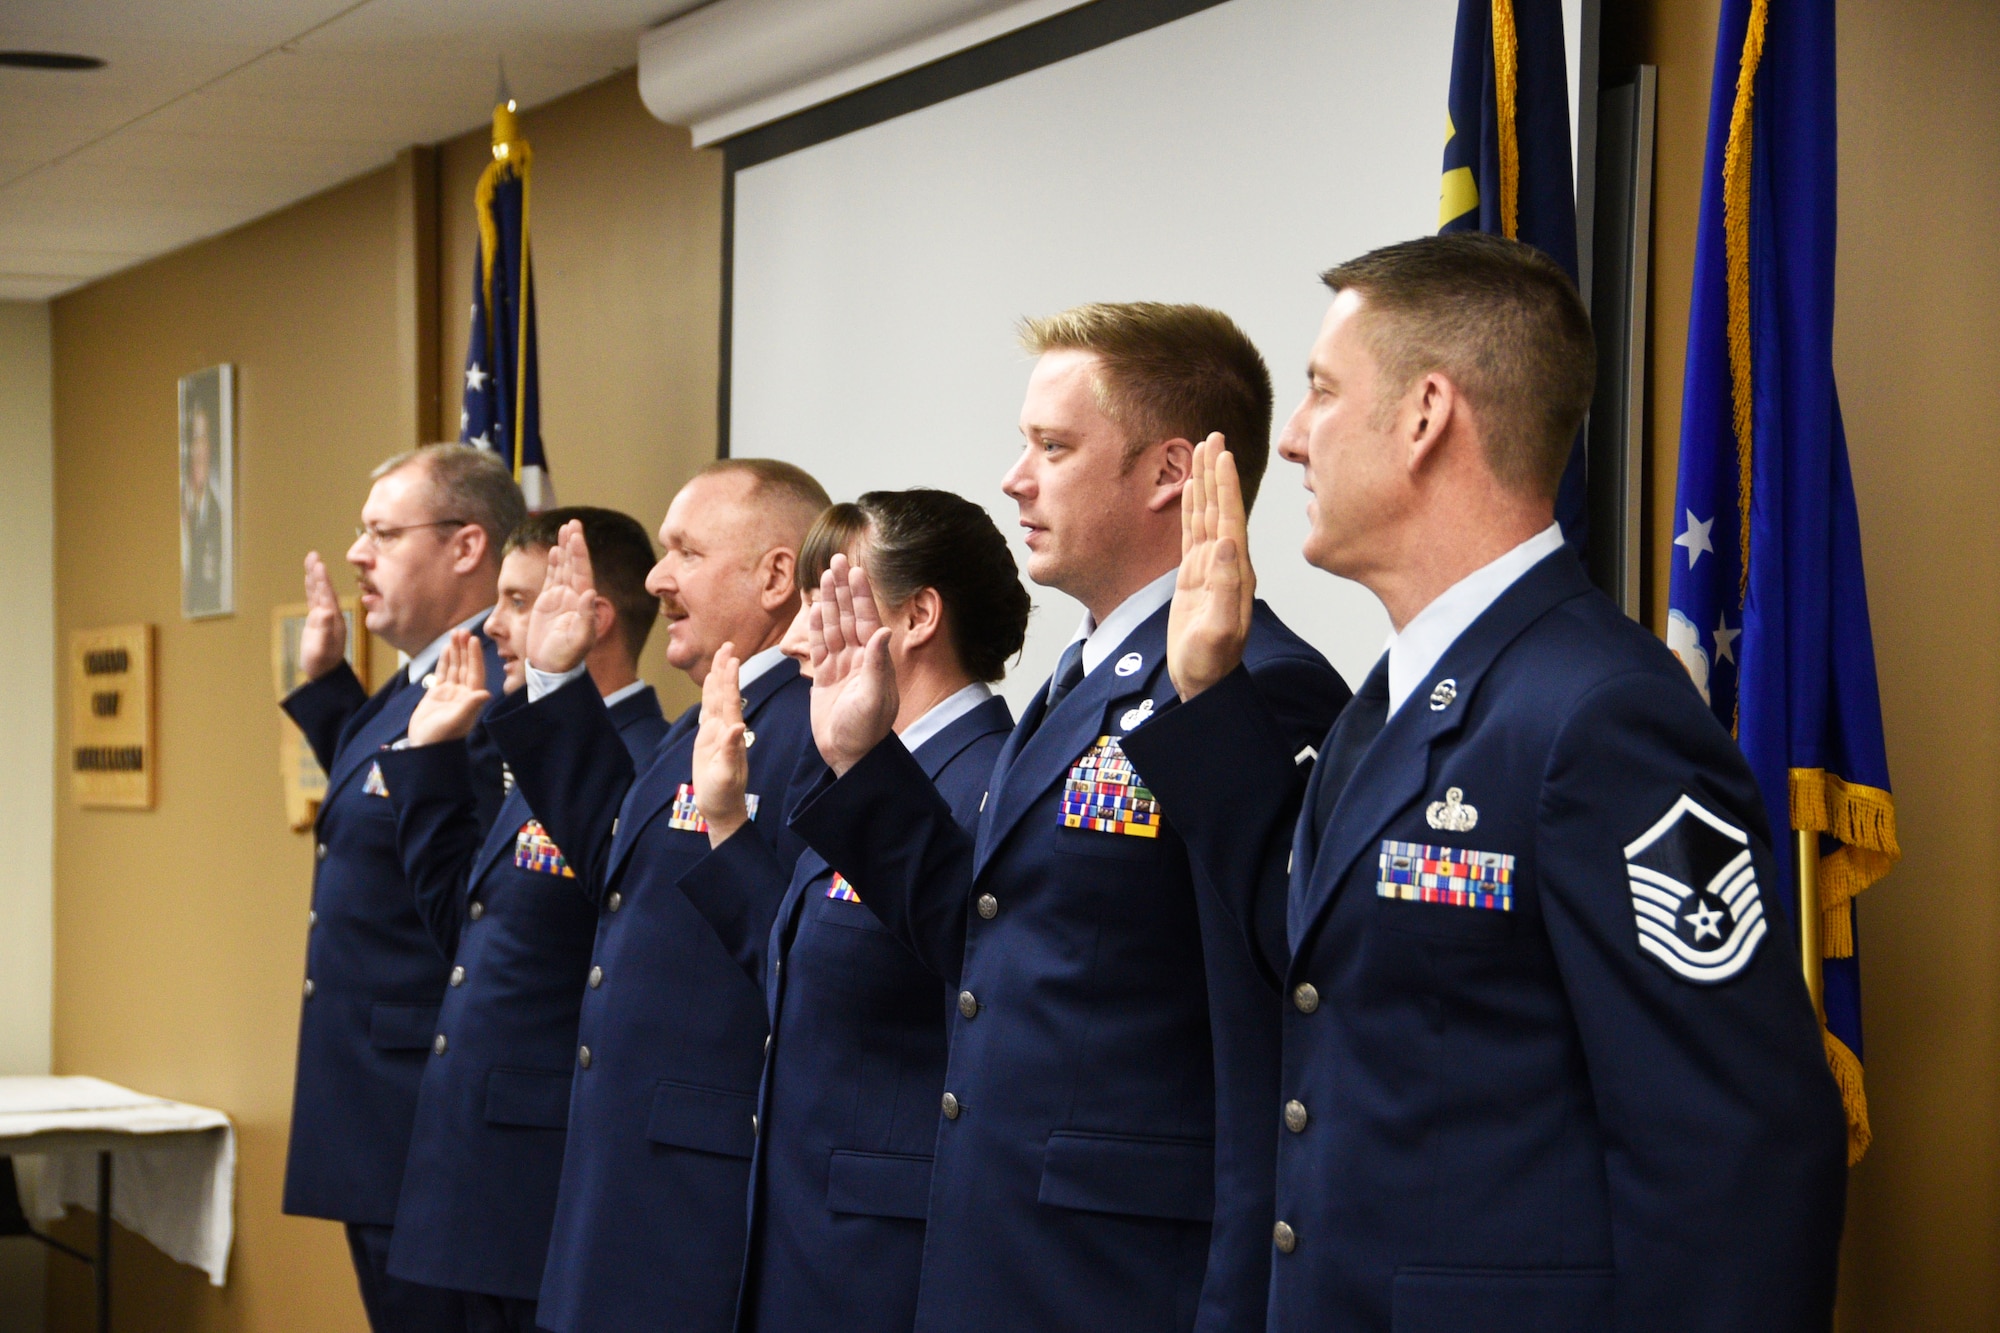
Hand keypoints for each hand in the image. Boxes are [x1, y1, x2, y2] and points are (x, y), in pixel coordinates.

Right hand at [299, 551, 347, 680]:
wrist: (324, 673)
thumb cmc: (322, 663)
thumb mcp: (322, 648)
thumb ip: (324, 630)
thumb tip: (325, 611)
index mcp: (334, 619)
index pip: (327, 595)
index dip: (322, 580)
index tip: (319, 565)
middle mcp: (331, 614)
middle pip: (324, 589)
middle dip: (318, 573)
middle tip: (313, 555)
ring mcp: (325, 616)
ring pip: (319, 591)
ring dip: (315, 576)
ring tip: (311, 559)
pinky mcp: (318, 619)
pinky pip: (314, 599)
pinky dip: (311, 587)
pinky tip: (309, 577)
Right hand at [406, 631, 491, 744]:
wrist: (425, 748)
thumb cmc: (441, 737)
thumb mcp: (456, 721)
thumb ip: (470, 706)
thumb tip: (486, 693)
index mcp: (471, 698)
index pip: (475, 672)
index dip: (475, 655)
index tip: (473, 639)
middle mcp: (463, 693)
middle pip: (466, 666)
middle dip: (464, 649)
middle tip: (462, 630)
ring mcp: (451, 693)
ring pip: (455, 667)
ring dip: (455, 651)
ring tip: (454, 634)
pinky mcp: (438, 695)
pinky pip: (443, 674)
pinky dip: (445, 661)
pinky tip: (446, 649)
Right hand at [526, 520, 600, 674]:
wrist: (550, 668)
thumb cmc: (567, 657)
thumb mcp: (579, 640)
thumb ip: (586, 617)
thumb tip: (590, 593)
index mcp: (583, 602)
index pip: (582, 572)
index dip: (579, 553)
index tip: (576, 535)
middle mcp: (574, 596)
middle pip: (574, 564)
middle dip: (573, 544)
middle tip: (573, 523)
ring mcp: (560, 598)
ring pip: (563, 568)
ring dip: (564, 549)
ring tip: (564, 529)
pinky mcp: (547, 603)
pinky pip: (551, 578)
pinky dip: (553, 563)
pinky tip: (553, 550)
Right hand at [692, 643, 752, 846]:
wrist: (722, 808)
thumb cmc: (724, 794)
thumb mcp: (727, 775)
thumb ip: (731, 750)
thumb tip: (736, 727)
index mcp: (731, 734)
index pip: (730, 700)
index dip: (730, 679)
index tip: (732, 657)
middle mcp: (726, 729)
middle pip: (724, 693)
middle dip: (725, 670)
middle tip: (727, 645)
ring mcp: (717, 733)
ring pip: (716, 700)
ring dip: (718, 678)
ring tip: (721, 657)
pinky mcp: (708, 740)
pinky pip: (708, 712)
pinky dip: (709, 696)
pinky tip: (711, 685)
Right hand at [808, 553, 898, 776]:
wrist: (849, 756)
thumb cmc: (866, 730)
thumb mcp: (874, 698)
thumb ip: (876, 664)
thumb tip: (881, 631)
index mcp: (874, 660)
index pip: (866, 619)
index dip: (859, 594)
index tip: (854, 569)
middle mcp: (859, 659)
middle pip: (848, 616)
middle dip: (842, 588)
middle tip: (835, 559)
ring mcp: (841, 667)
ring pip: (832, 627)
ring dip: (828, 602)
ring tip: (823, 576)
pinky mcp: (824, 679)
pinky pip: (819, 647)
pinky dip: (815, 628)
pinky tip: (814, 609)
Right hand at [1167, 433, 1255, 700]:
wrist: (1204, 683)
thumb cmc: (1210, 663)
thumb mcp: (1220, 629)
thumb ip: (1224, 587)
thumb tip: (1225, 543)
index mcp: (1235, 571)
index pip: (1229, 517)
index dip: (1224, 484)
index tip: (1221, 453)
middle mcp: (1225, 563)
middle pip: (1218, 507)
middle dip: (1215, 472)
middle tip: (1212, 436)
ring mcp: (1210, 568)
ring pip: (1204, 516)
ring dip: (1203, 484)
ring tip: (1201, 453)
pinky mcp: (1193, 577)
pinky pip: (1191, 534)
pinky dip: (1190, 509)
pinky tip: (1189, 494)